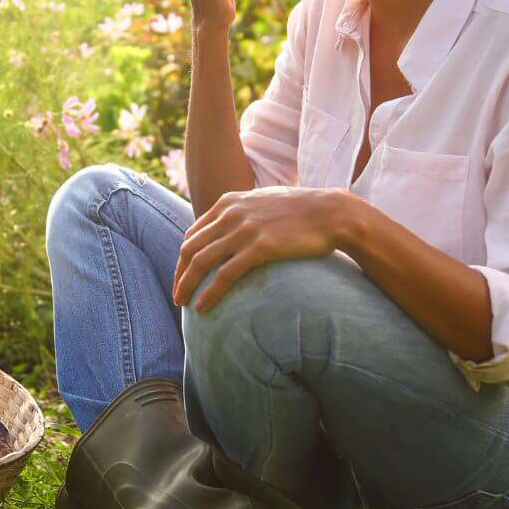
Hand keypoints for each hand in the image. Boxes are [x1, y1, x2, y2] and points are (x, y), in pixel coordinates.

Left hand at [171, 187, 347, 313]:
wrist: (331, 212)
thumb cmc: (301, 209)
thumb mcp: (262, 201)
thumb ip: (242, 211)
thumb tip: (230, 228)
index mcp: (228, 202)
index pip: (193, 233)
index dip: (183, 257)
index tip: (183, 274)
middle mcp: (231, 214)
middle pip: (191, 248)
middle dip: (179, 274)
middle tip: (177, 295)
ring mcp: (244, 230)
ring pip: (201, 262)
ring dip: (186, 285)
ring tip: (182, 305)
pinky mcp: (260, 248)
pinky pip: (224, 275)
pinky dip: (209, 292)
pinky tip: (202, 307)